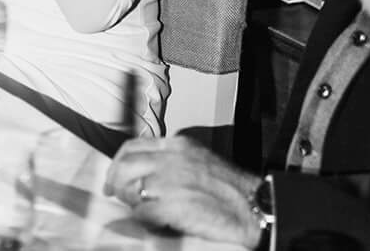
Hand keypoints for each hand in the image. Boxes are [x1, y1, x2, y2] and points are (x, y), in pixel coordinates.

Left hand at [106, 137, 263, 246]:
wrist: (256, 208)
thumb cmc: (232, 190)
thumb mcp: (199, 161)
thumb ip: (172, 162)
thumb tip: (145, 175)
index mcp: (178, 146)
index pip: (132, 146)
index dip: (117, 164)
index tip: (113, 178)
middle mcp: (172, 159)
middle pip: (125, 166)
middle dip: (116, 184)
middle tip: (117, 197)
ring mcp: (172, 181)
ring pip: (131, 189)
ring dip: (130, 203)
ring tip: (139, 211)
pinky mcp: (175, 205)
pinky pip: (143, 212)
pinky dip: (143, 220)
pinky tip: (153, 223)